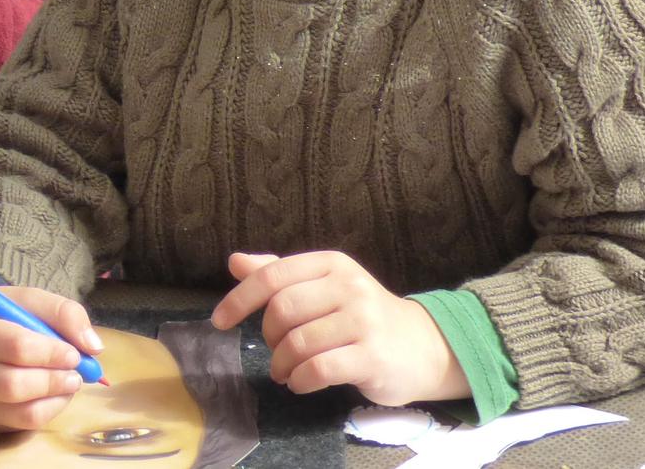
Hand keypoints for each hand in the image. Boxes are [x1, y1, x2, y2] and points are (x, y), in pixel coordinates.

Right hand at [0, 289, 103, 431]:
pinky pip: (23, 424)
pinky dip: (49, 410)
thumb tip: (93, 346)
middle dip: (55, 379)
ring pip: (22, 410)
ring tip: (70, 382)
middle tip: (76, 372)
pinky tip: (55, 394)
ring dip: (56, 397)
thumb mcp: (26, 300)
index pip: (16, 346)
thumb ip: (62, 312)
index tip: (73, 352)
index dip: (51, 352)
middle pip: (15, 384)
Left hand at [212, 251, 469, 405]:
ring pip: (298, 343)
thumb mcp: (324, 286)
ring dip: (282, 365)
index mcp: (331, 263)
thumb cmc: (364, 316)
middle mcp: (348, 286)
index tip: (219, 322)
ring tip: (285, 372)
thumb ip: (280, 274)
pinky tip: (301, 383)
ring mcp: (363, 321)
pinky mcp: (373, 356)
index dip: (239, 299)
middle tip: (275, 351)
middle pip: (282, 310)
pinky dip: (300, 380)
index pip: (272, 276)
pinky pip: (319, 369)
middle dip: (269, 337)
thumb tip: (235, 261)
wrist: (425, 347)